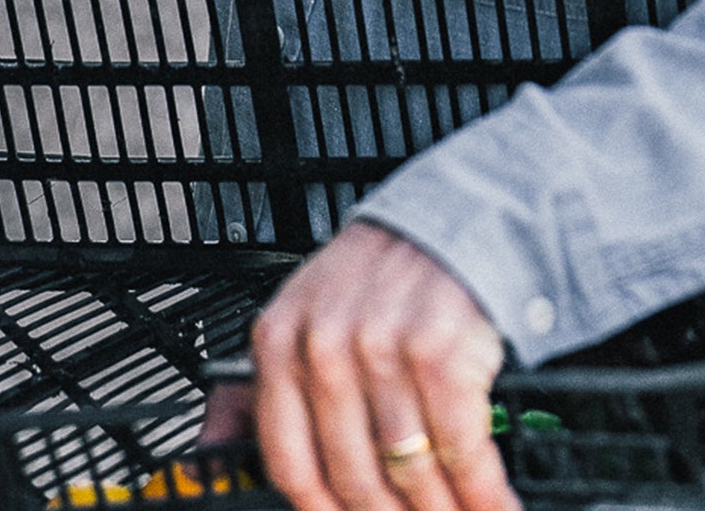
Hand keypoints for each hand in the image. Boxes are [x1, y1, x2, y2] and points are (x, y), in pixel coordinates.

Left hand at [240, 223, 518, 510]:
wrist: (444, 222)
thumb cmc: (370, 281)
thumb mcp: (298, 319)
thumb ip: (255, 392)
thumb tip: (208, 461)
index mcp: (278, 342)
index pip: (289, 463)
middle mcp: (325, 347)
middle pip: (353, 477)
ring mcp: (382, 349)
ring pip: (407, 472)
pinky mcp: (439, 354)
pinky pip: (460, 451)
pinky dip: (484, 493)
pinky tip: (496, 506)